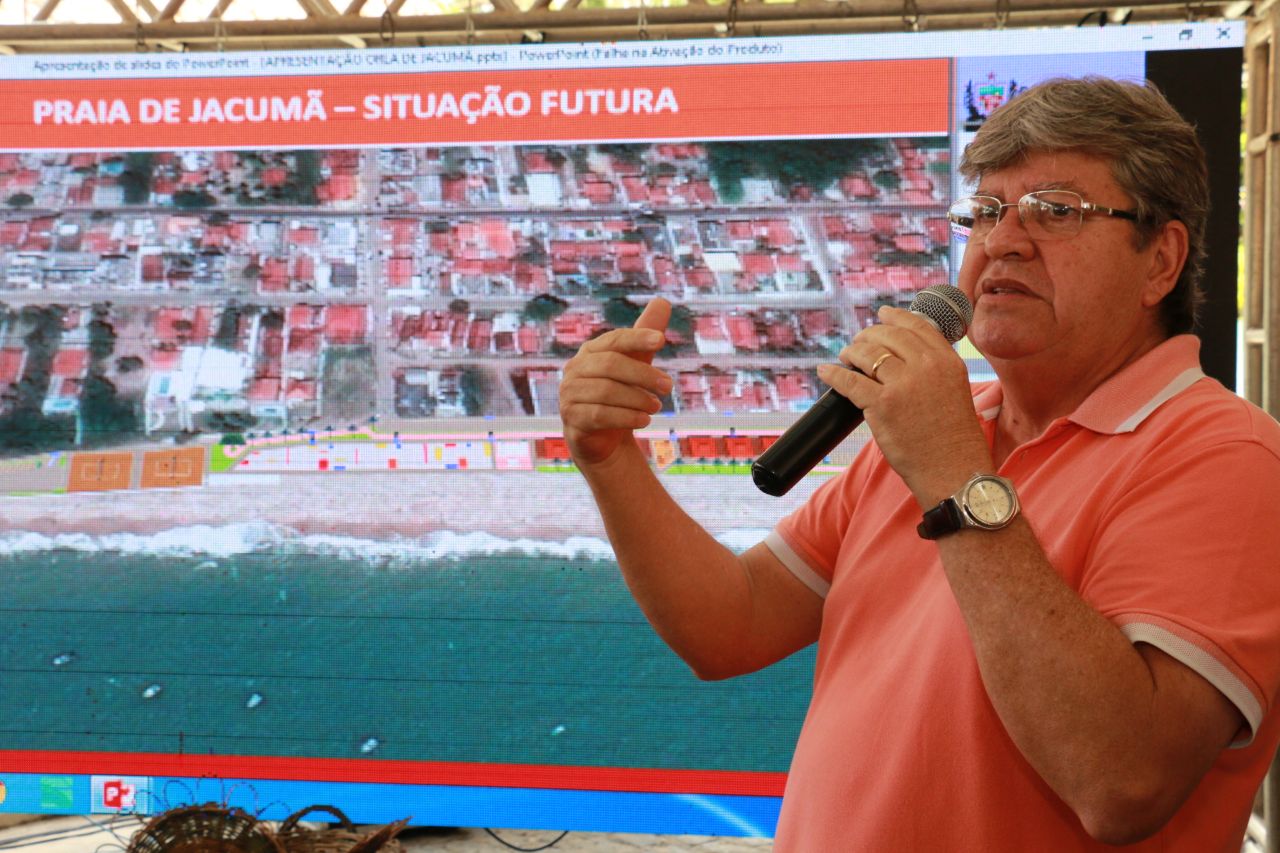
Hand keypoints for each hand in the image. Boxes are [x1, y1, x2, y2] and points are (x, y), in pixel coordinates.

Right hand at [559, 298, 673, 467]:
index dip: (637, 337)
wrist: (602, 437)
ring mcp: (569, 395)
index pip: (614, 339)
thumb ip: (646, 334)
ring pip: (606, 391)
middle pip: (611, 364)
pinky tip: (645, 420)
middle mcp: (575, 369)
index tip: (661, 341)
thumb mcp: (637, 363)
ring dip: (637, 399)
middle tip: (668, 386)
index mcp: (590, 351)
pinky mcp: (572, 420)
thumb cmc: (620, 393)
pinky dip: (626, 417)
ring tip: (657, 406)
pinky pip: (600, 415)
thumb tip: (662, 301)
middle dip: (643, 374)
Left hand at [817, 305, 991, 504]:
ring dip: (851, 352)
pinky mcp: (882, 405)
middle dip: (868, 336)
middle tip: (858, 342)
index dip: (895, 317)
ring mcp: (903, 384)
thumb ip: (935, 370)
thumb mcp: (956, 391)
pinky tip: (826, 371)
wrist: (954, 471)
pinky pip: (849, 382)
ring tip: (845, 356)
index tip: (882, 314)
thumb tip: (903, 357)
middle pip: (888, 337)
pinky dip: (834, 374)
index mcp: (947, 361)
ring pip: (867, 355)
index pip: (917, 326)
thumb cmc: (953, 439)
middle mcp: (927, 367)